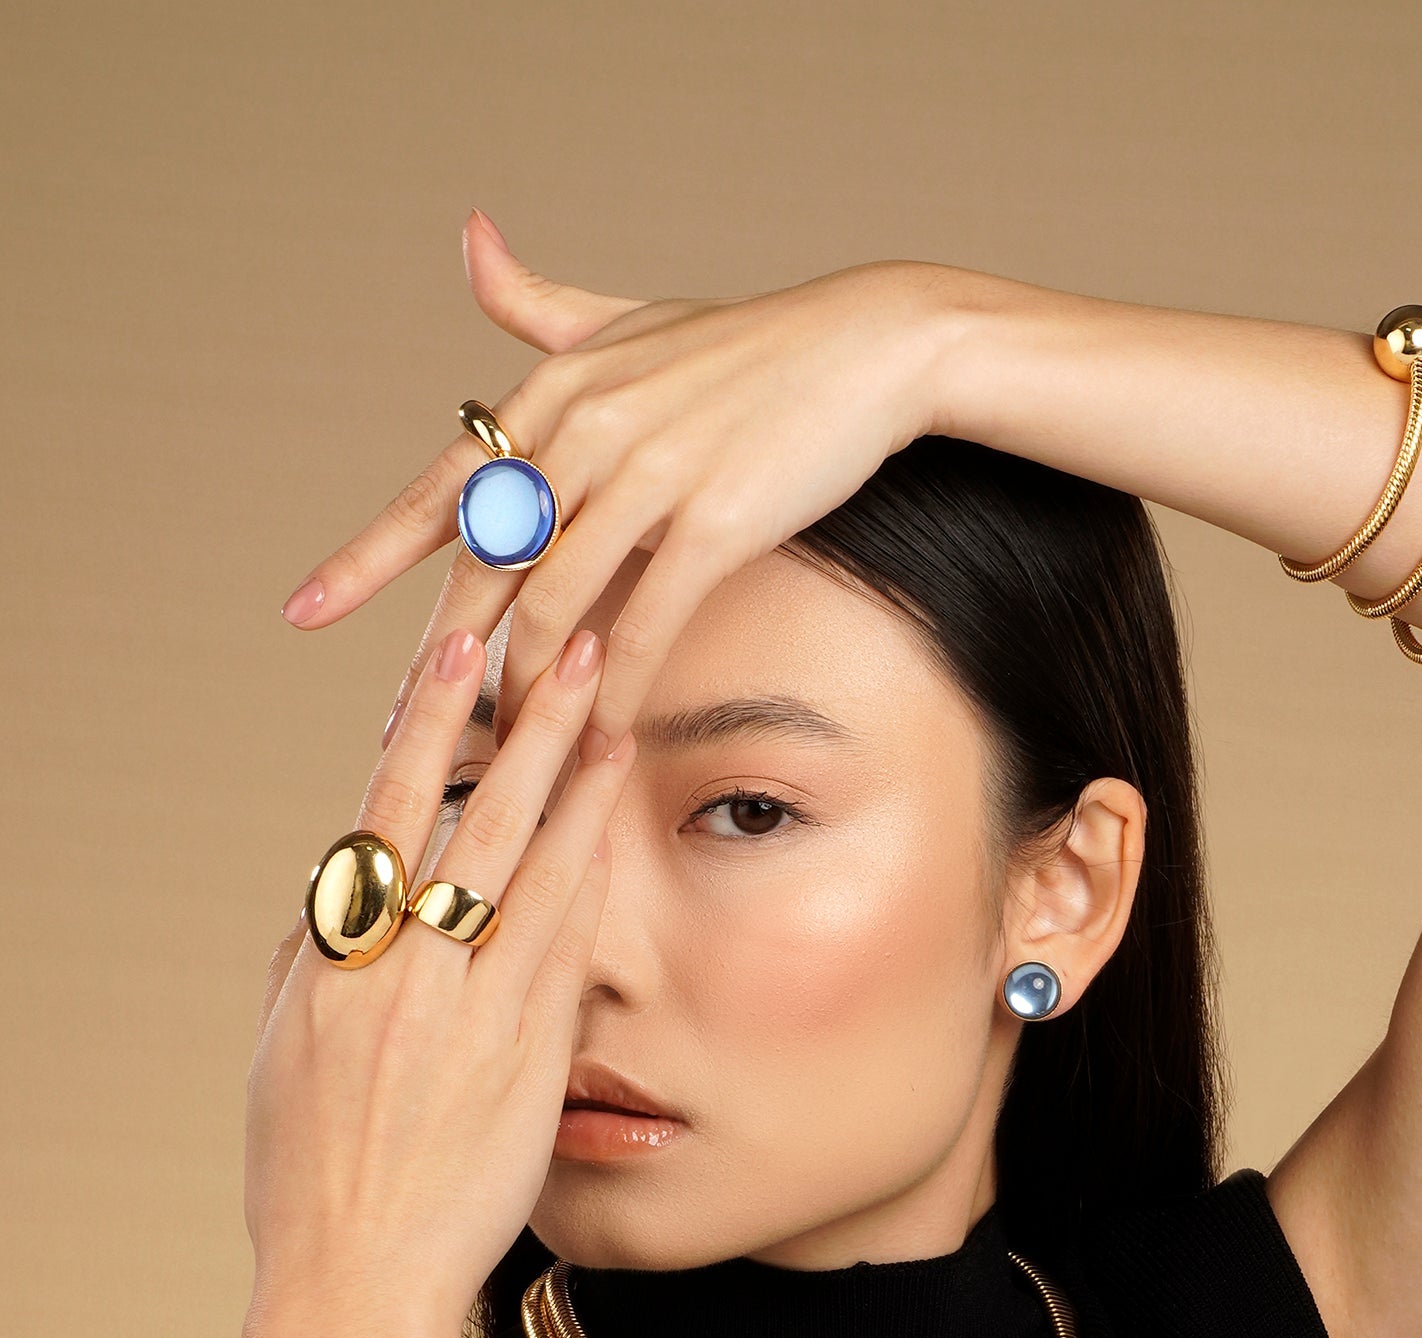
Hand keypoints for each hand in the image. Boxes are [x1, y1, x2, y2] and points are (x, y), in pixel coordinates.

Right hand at [246, 620, 635, 1337]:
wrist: (359, 1282)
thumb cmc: (308, 1180)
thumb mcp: (274, 1059)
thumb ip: (303, 968)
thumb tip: (327, 907)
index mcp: (331, 965)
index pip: (382, 817)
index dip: (422, 729)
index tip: (450, 656)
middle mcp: (403, 976)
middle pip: (474, 821)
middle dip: (525, 724)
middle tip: (568, 641)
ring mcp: (472, 1016)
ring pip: (536, 871)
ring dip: (578, 781)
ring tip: (614, 705)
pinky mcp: (530, 1062)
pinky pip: (567, 947)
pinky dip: (590, 878)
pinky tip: (616, 826)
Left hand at [281, 217, 959, 742]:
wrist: (865, 347)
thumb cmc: (746, 346)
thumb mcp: (629, 318)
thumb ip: (538, 304)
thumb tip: (469, 241)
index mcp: (551, 391)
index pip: (441, 489)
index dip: (367, 556)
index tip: (302, 611)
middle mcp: (584, 428)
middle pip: (486, 566)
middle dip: (438, 658)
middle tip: (400, 731)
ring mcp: (648, 474)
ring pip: (556, 606)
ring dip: (527, 691)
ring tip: (508, 757)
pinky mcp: (712, 520)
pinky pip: (643, 624)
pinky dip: (612, 689)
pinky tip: (596, 739)